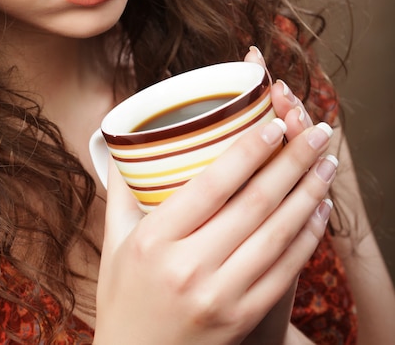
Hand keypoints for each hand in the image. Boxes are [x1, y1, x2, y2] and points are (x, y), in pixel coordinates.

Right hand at [94, 54, 335, 344]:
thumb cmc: (123, 296)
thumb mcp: (114, 240)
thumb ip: (121, 189)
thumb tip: (121, 140)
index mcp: (155, 240)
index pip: (212, 185)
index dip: (249, 151)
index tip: (274, 125)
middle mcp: (189, 267)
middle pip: (254, 203)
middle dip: (293, 161)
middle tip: (317, 132)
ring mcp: (220, 296)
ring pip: (277, 234)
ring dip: (309, 193)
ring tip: (326, 163)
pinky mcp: (243, 318)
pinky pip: (285, 271)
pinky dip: (308, 237)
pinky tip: (320, 211)